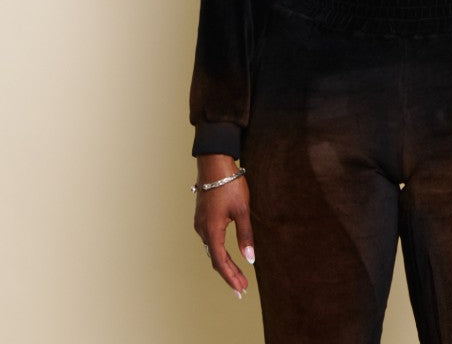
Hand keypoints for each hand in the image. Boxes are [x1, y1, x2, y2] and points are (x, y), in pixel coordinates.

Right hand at [193, 155, 254, 296]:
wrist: (214, 162)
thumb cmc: (230, 184)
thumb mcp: (242, 210)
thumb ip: (246, 235)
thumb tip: (250, 259)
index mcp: (211, 230)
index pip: (220, 262)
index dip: (231, 278)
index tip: (240, 289)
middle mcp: (202, 229)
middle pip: (215, 259)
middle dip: (229, 275)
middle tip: (241, 290)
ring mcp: (200, 223)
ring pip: (212, 250)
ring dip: (224, 264)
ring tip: (238, 276)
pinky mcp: (202, 217)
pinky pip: (210, 240)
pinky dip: (219, 252)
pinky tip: (227, 255)